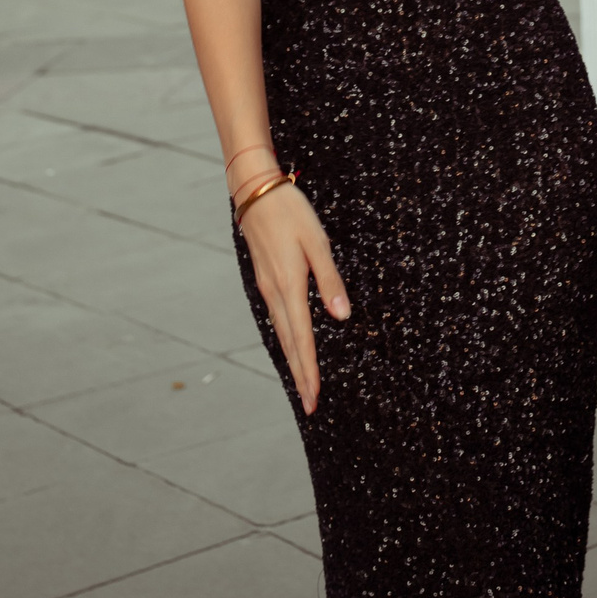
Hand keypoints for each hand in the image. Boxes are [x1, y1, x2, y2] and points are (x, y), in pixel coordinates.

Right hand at [235, 182, 349, 413]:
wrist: (255, 192)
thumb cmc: (291, 212)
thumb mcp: (318, 243)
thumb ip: (329, 281)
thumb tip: (341, 317)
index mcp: (290, 286)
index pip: (302, 339)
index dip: (309, 370)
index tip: (314, 397)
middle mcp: (275, 293)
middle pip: (289, 344)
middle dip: (300, 375)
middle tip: (309, 405)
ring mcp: (267, 287)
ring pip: (281, 333)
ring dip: (292, 360)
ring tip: (302, 383)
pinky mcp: (265, 280)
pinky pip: (277, 318)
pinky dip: (286, 339)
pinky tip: (291, 345)